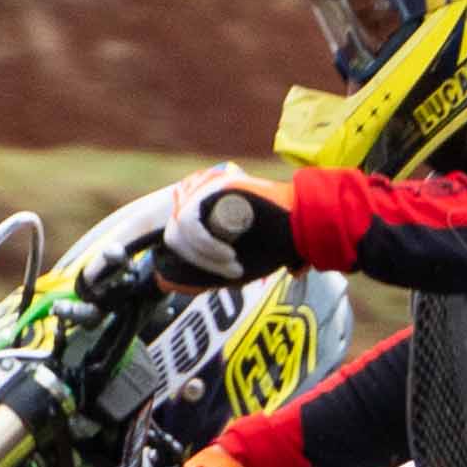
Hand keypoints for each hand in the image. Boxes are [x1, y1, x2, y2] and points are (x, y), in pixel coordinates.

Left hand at [149, 161, 297, 284]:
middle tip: (233, 272)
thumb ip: (198, 273)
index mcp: (199, 206)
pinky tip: (231, 256)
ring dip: (206, 259)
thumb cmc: (274, 244)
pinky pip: (190, 224)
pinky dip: (207, 248)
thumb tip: (162, 282)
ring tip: (235, 266)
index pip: (177, 237)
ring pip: (180, 232)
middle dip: (200, 263)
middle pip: (174, 236)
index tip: (222, 272)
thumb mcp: (231, 264)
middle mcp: (198, 191)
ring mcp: (203, 185)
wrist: (304, 224)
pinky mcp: (212, 186)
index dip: (192, 261)